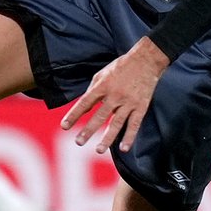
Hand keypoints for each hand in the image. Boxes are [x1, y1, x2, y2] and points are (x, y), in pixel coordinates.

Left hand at [59, 38, 169, 154]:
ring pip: (116, 123)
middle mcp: (114, 96)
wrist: (145, 61)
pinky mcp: (141, 107)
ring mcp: (128, 102)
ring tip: (98, 150)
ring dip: (107, 138)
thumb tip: (85, 105)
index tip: (64, 126)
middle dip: (88, 130)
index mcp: (103, 86)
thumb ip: (93, 89)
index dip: (74, 115)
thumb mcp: (102, 74)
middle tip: (78, 142)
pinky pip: (134, 124)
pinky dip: (129, 137)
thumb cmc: (121, 67)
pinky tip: (124, 148)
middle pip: (99, 116)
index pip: (85, 103)